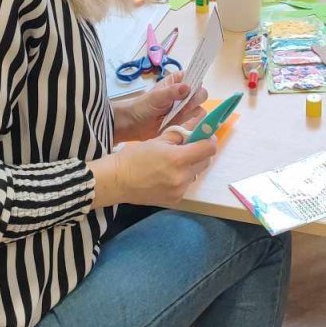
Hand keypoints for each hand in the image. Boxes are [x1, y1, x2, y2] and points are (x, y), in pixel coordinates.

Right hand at [93, 129, 217, 207]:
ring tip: (173, 164)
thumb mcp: (158, 140)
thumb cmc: (134, 157)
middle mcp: (182, 177)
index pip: (208, 149)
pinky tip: (166, 176)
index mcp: (178, 159)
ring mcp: (179, 191)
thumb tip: (197, 126)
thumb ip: (180, 134)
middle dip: (200, 153)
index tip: (204, 137)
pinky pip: (186, 186)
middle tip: (188, 148)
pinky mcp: (175, 200)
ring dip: (190, 167)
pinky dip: (181, 179)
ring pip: (196, 174)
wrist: (117, 181)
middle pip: (205, 162)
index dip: (208, 140)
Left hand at [117, 72, 207, 141]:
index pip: (195, 76)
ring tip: (177, 117)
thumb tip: (187, 87)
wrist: (135, 124)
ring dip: (191, 113)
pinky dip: (191, 123)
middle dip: (195, 100)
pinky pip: (195, 121)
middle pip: (201, 93)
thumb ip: (172, 92)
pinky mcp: (185, 121)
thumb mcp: (156, 97)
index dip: (197, 82)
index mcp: (177, 81)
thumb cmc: (143, 106)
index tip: (192, 90)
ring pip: (199, 108)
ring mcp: (185, 108)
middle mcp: (184, 93)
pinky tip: (180, 124)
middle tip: (185, 107)